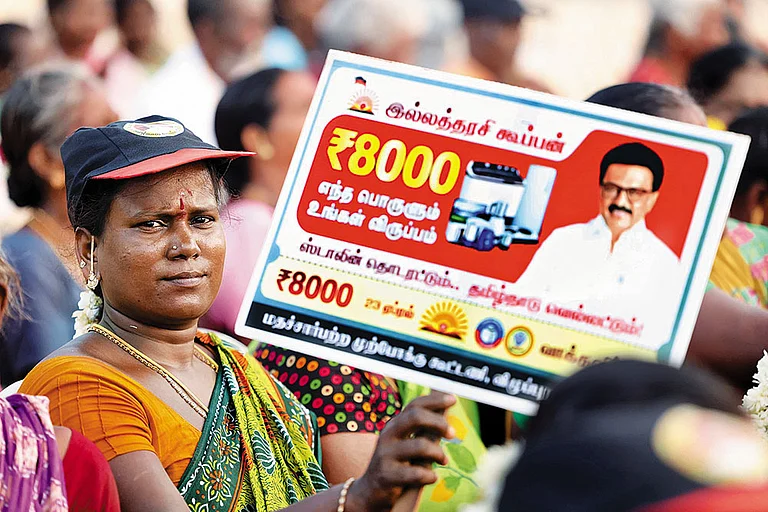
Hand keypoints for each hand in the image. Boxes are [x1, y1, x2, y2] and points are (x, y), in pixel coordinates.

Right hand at [346, 392, 456, 511]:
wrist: (371, 491)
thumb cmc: (398, 464)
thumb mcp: (407, 443)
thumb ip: (423, 430)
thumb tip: (447, 411)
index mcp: (395, 425)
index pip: (415, 405)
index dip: (435, 400)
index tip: (453, 399)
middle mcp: (388, 435)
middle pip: (415, 417)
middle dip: (439, 423)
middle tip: (453, 434)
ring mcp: (386, 454)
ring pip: (420, 446)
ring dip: (438, 453)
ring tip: (443, 460)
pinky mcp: (387, 475)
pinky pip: (417, 473)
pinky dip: (430, 476)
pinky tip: (432, 477)